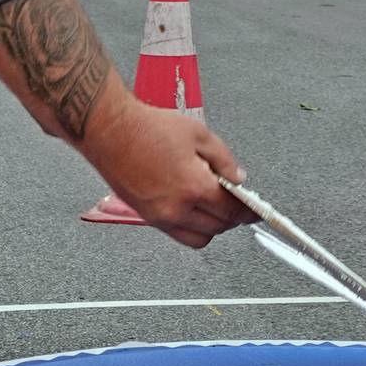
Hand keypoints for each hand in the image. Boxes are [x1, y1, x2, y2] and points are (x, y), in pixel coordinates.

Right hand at [77, 98, 253, 248]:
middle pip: (217, 227)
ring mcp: (160, 216)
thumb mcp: (198, 134)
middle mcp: (176, 208)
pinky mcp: (147, 217)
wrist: (110, 131)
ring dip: (212, 228)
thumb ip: (224, 159)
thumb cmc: (147, 128)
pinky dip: (192, 228)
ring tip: (217, 210)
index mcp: (193, 186)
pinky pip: (178, 234)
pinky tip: (195, 211)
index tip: (255, 211)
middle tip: (239, 208)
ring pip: (198, 238)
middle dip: (233, 219)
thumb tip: (238, 178)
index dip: (248, 211)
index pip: (231, 210)